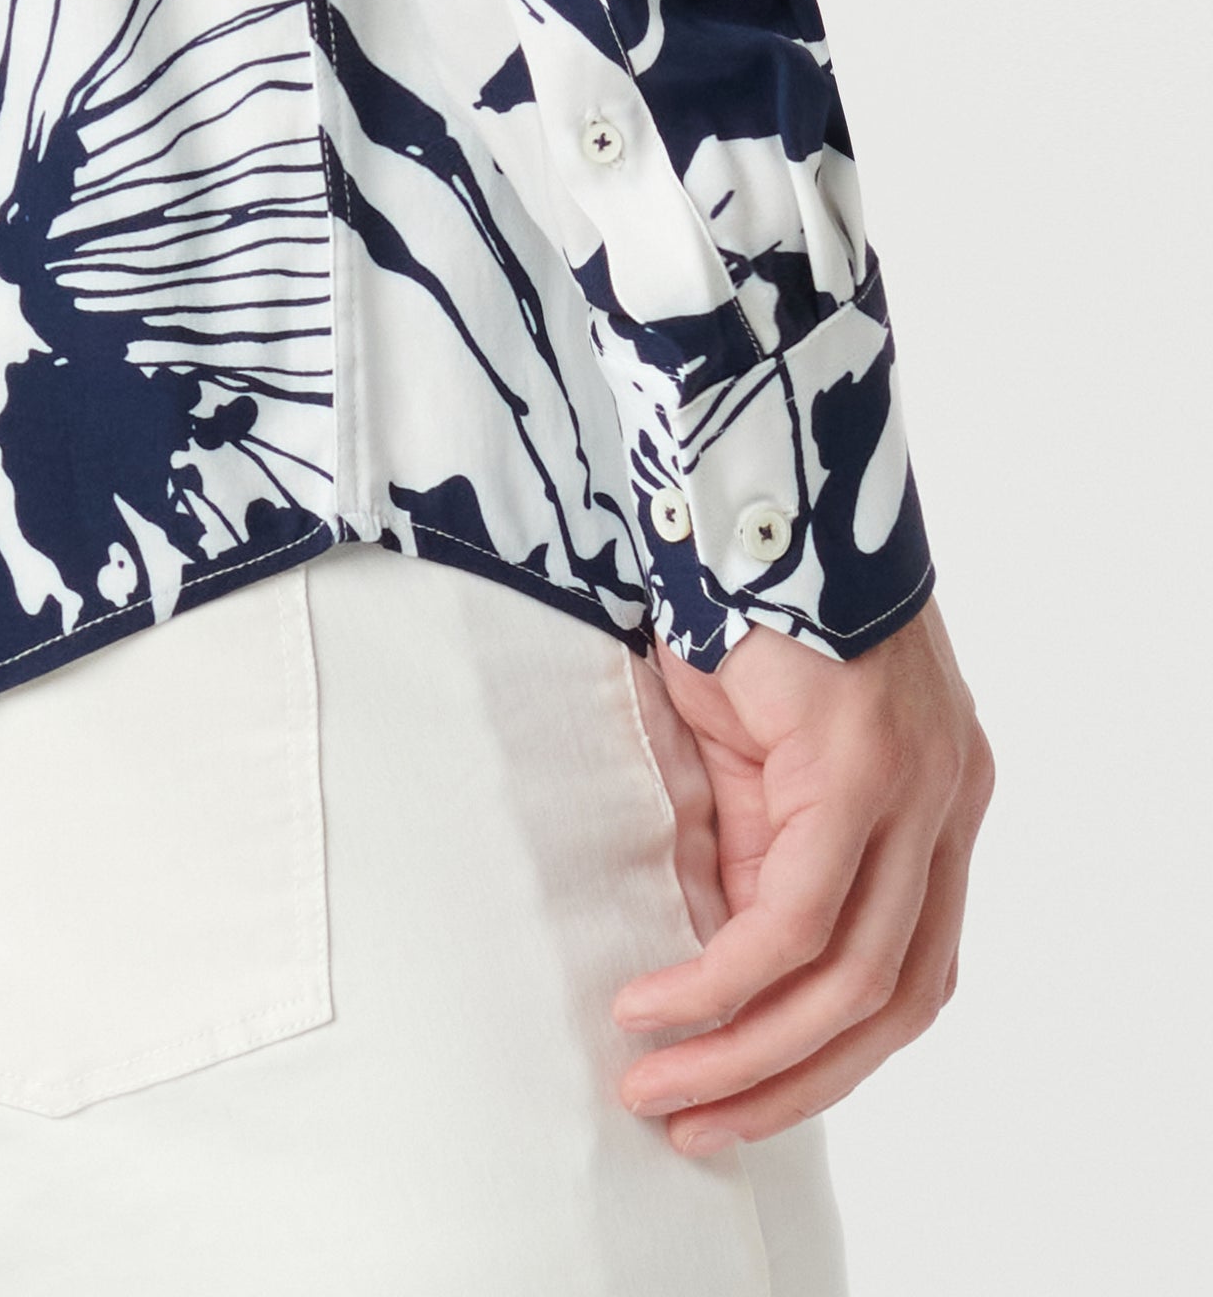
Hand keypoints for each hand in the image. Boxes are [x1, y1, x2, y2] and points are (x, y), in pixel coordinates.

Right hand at [612, 593, 992, 1154]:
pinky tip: (659, 1001)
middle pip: (893, 1000)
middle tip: (694, 1122)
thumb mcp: (747, 757)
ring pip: (854, 979)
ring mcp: (917, 787)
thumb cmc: (740, 606)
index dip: (825, 1053)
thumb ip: (751, 851)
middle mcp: (947, 805)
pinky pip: (797, 914)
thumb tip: (716, 959)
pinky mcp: (862, 766)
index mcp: (933, 804)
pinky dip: (726, 977)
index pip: (905, 970)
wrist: (745, 484)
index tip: (734, 1094)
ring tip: (659, 1080)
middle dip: (788, 1082)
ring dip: (748, 1050)